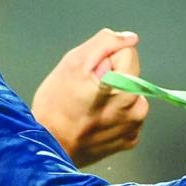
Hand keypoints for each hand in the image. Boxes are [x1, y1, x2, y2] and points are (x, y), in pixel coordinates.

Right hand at [32, 28, 149, 166]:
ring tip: (88, 108)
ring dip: (112, 97)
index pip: (127, 52)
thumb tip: (130, 38)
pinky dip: (113, 116)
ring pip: (128, 96)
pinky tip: (93, 121)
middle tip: (85, 91)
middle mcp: (137, 108)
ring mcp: (134, 128)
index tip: (89, 74)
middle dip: (110, 77)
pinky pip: (125, 117)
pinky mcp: (129, 141)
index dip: (105, 58)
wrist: (48, 147)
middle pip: (129, 75)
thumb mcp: (73, 63)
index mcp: (125, 86)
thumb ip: (104, 44)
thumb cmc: (55, 105)